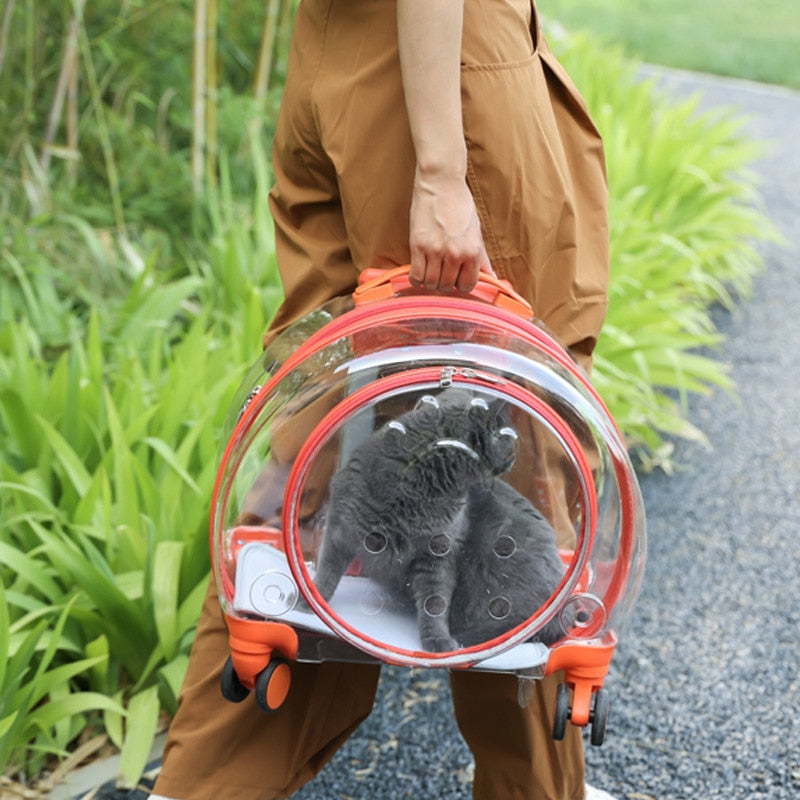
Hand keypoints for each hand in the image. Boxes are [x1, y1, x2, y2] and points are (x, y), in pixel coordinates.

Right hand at [407, 171, 494, 292]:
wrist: (441, 183)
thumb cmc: (459, 204)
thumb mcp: (476, 231)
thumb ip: (482, 257)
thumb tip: (492, 276)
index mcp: (473, 251)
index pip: (468, 285)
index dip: (461, 285)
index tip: (456, 280)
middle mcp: (455, 253)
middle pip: (447, 287)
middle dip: (444, 284)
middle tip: (442, 274)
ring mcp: (435, 250)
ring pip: (431, 284)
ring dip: (430, 282)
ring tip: (430, 271)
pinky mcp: (418, 246)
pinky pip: (416, 275)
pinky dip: (416, 279)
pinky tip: (419, 271)